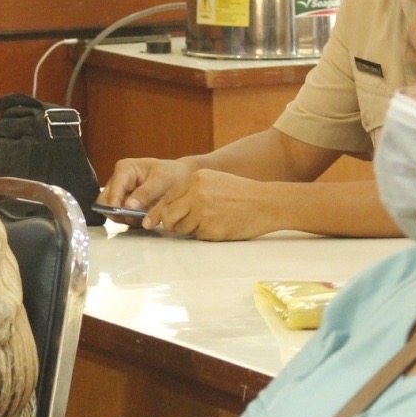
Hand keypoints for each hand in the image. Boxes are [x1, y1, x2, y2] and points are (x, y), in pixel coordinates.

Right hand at [101, 158, 194, 212]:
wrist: (181, 178)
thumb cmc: (172, 174)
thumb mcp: (162, 181)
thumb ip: (145, 193)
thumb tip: (128, 205)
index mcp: (125, 169)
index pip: (114, 188)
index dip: (115, 202)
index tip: (122, 214)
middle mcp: (118, 179)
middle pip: (105, 200)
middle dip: (116, 212)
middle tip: (133, 219)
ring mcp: (120, 192)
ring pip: (110, 210)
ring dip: (123, 217)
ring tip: (142, 218)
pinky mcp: (124, 203)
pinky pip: (120, 215)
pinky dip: (129, 219)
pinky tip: (142, 218)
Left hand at [145, 169, 276, 240]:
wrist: (266, 203)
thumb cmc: (241, 193)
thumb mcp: (214, 181)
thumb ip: (191, 191)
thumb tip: (168, 209)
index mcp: (196, 179)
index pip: (167, 197)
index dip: (157, 212)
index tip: (149, 222)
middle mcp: (197, 194)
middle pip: (168, 215)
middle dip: (168, 224)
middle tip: (171, 228)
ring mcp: (204, 212)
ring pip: (181, 228)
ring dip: (189, 230)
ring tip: (208, 222)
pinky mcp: (211, 228)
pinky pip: (197, 236)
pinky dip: (204, 235)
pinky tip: (218, 227)